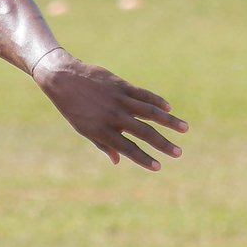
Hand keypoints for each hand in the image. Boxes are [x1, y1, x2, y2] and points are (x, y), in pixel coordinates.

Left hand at [32, 48, 187, 171]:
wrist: (62, 78)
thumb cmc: (72, 107)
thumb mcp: (83, 128)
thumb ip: (103, 144)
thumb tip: (118, 161)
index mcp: (102, 130)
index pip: (128, 148)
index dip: (144, 159)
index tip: (159, 167)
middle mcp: (113, 116)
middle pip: (144, 132)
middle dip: (163, 144)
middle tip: (179, 153)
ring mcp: (119, 99)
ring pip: (149, 111)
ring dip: (169, 121)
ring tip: (184, 128)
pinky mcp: (121, 85)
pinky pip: (143, 94)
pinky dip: (157, 100)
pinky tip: (168, 108)